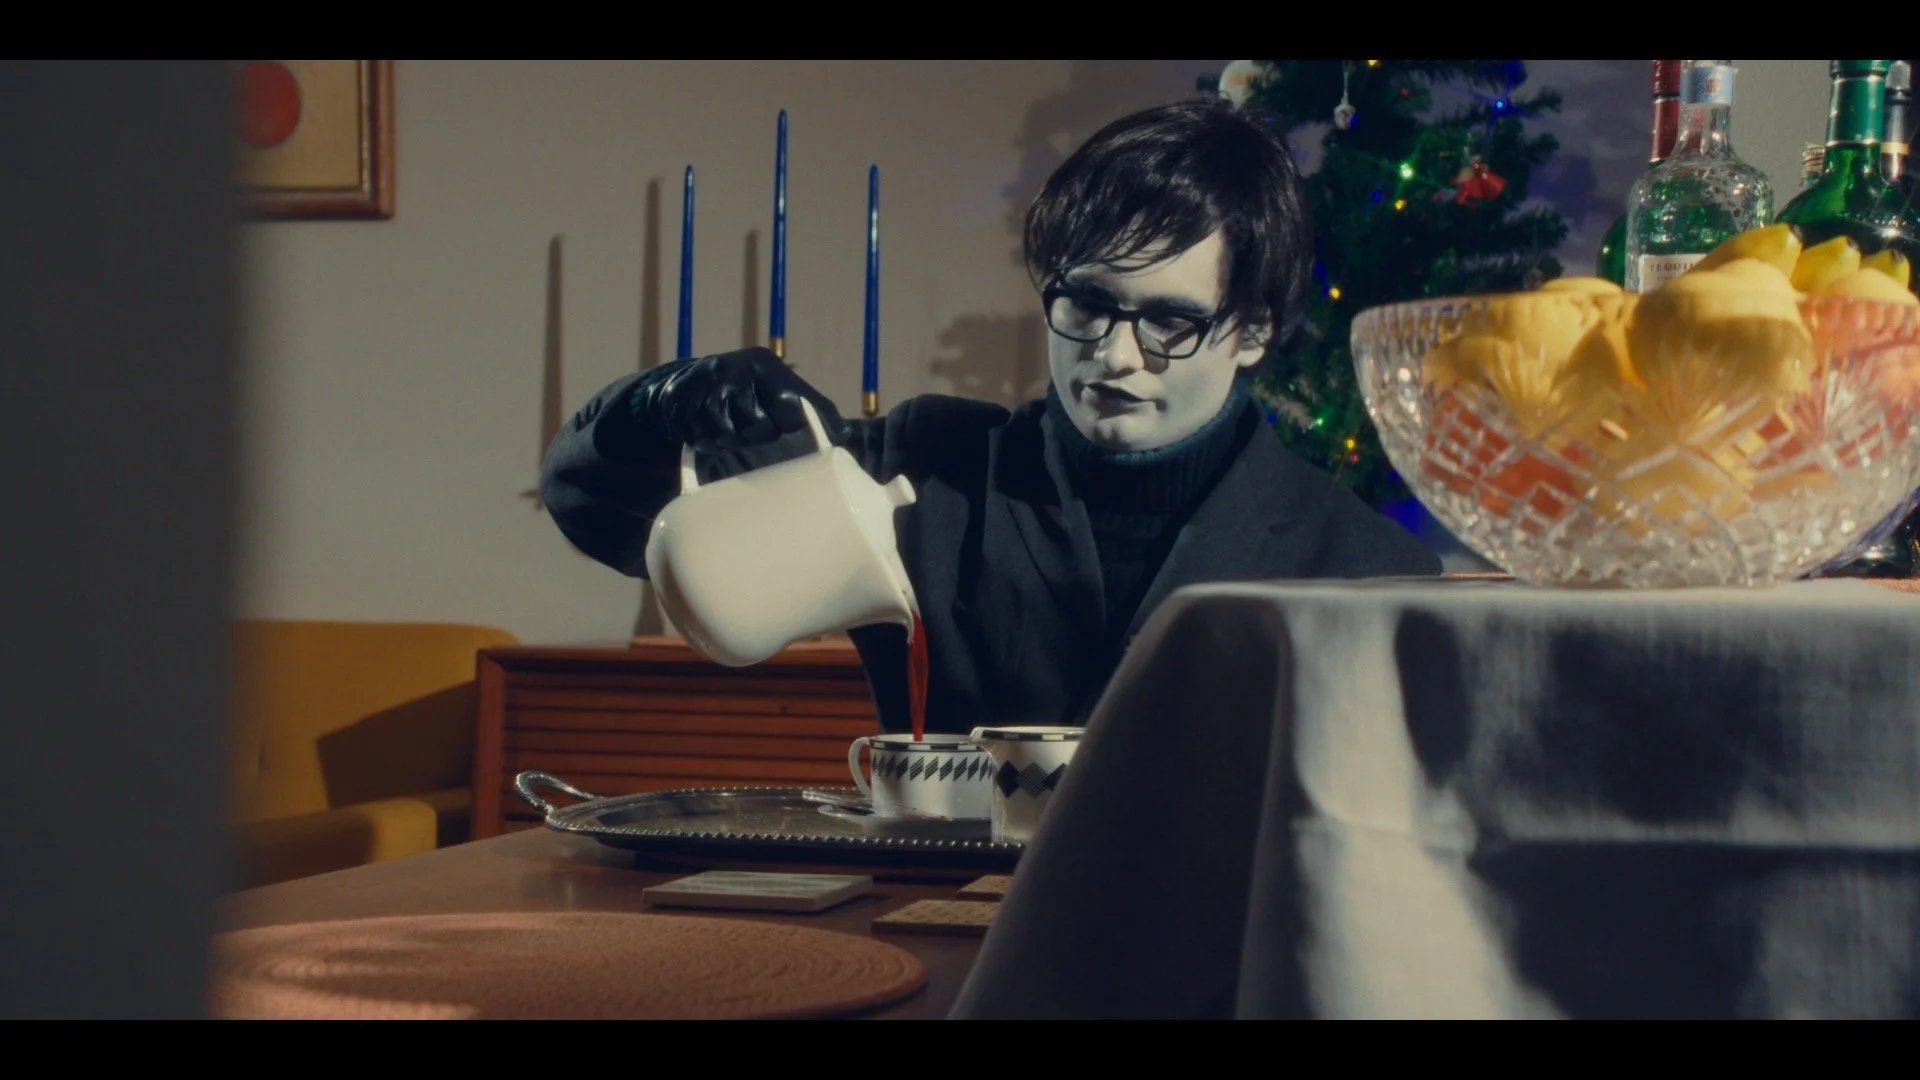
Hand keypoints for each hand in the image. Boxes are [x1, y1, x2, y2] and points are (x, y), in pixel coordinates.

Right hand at [638, 347, 846, 454]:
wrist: (699, 379)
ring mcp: (703, 381)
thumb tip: (845, 433)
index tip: (780, 429)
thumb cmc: (755, 391)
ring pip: (724, 433)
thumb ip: (817, 409)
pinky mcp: (678, 395)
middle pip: (754, 427)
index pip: (785, 411)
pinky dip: (702, 442)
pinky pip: (695, 434)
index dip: (783, 428)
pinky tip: (707, 435)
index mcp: (765, 364)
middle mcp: (733, 367)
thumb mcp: (786, 390)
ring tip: (728, 436)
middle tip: (749, 433)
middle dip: (753, 437)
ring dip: (726, 442)